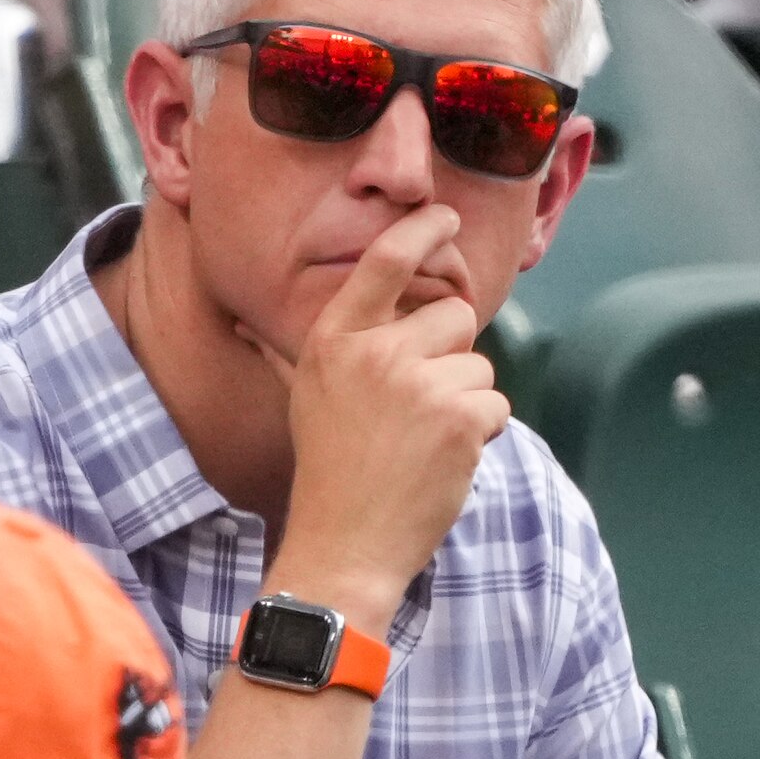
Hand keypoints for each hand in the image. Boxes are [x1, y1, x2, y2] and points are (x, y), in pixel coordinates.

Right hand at [238, 206, 509, 631]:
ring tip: (423, 440)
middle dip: (453, 354)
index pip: (384, 262)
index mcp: (334, 339)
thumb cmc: (330, 470)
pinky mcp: (458, 418)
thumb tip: (264, 321)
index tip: (446, 216)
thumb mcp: (308, 394)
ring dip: (466, 401)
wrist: (344, 543)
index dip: (421, 231)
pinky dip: (479, 435)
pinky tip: (442, 459)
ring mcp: (418, 384)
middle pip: (454, 316)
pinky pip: (495, 405)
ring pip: (480, 365)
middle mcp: (374, 352)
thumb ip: (312, 348)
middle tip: (418, 405)